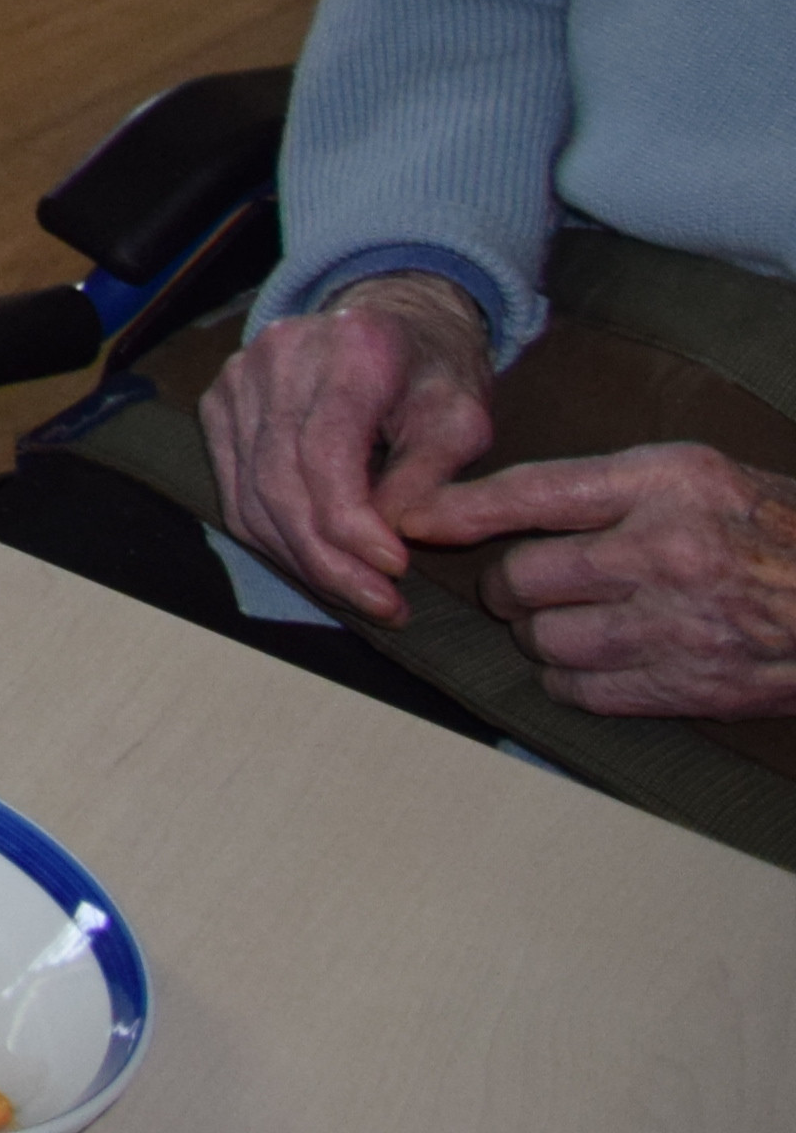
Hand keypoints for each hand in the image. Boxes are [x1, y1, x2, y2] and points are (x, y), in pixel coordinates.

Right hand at [201, 269, 503, 618]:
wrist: (391, 319)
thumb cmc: (435, 373)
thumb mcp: (463, 421)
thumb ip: (430, 479)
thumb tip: (390, 539)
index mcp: (349, 347)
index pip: (325, 452)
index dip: (352, 523)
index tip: (397, 571)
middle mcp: (280, 355)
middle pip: (280, 480)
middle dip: (329, 558)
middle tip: (382, 605)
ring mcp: (238, 377)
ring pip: (250, 494)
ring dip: (302, 559)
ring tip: (358, 595)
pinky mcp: (219, 402)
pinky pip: (235, 491)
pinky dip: (274, 538)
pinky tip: (318, 564)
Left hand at [419, 442, 795, 717]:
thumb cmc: (767, 524)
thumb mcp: (693, 472)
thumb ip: (603, 486)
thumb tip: (495, 506)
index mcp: (666, 485)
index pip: (533, 493)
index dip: (458, 508)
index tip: (406, 518)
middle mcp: (668, 553)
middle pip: (524, 578)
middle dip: (506, 588)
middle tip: (518, 587)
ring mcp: (682, 627)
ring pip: (547, 641)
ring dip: (535, 636)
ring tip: (556, 623)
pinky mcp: (694, 688)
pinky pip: (586, 692)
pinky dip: (567, 681)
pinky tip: (585, 663)